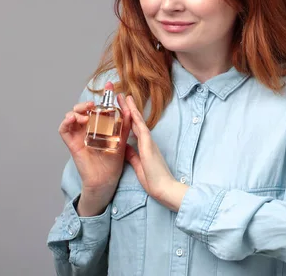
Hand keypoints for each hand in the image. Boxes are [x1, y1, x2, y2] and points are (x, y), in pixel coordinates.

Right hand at [58, 82, 131, 215]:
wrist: (106, 179)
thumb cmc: (113, 161)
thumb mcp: (121, 139)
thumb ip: (125, 125)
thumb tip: (130, 109)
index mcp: (99, 126)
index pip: (99, 107)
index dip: (103, 95)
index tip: (109, 85)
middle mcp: (87, 128)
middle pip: (82, 109)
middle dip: (87, 103)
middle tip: (94, 103)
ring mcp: (78, 135)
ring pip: (71, 116)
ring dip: (77, 111)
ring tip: (86, 113)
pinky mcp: (72, 143)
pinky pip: (63, 129)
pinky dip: (66, 122)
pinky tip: (74, 119)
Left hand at [122, 95, 187, 211]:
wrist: (164, 189)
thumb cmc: (154, 180)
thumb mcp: (139, 165)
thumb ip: (132, 155)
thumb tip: (126, 147)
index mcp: (145, 146)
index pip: (134, 128)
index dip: (128, 117)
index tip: (121, 107)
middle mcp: (147, 141)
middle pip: (136, 121)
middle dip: (128, 108)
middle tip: (121, 95)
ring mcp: (149, 142)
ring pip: (138, 121)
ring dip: (131, 109)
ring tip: (124, 97)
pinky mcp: (149, 146)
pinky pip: (141, 130)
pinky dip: (136, 120)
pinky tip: (131, 111)